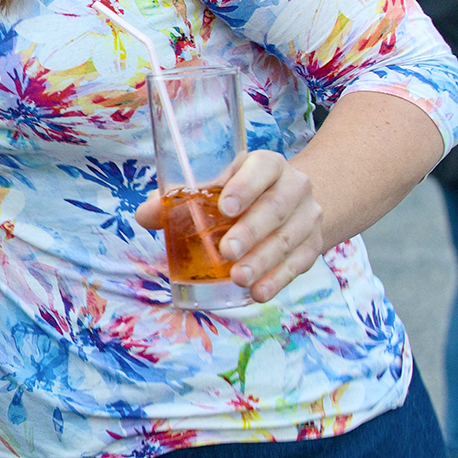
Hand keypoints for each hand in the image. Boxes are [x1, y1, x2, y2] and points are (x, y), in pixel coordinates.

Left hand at [134, 150, 322, 301]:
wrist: (292, 201)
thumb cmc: (241, 192)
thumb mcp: (215, 186)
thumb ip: (178, 198)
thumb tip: (144, 215)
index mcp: (266, 164)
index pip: (262, 168)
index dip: (245, 186)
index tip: (225, 207)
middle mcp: (294, 186)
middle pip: (275, 208)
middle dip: (250, 232)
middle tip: (226, 252)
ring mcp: (308, 216)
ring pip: (288, 239)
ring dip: (263, 261)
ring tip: (239, 278)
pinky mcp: (313, 244)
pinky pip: (298, 263)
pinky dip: (277, 280)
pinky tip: (258, 292)